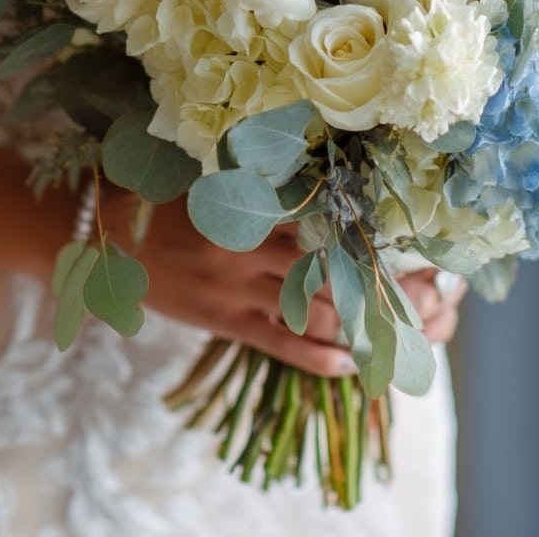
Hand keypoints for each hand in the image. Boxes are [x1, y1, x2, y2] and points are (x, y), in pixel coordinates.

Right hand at [125, 198, 467, 376]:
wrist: (104, 232)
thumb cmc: (167, 194)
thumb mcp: (220, 176)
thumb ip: (272, 182)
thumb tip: (330, 179)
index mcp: (255, 205)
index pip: (330, 222)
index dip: (378, 236)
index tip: (419, 241)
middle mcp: (252, 248)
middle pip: (334, 270)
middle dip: (387, 286)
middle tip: (434, 295)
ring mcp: (237, 289)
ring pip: (313, 311)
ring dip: (363, 324)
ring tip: (407, 333)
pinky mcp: (222, 321)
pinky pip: (277, 343)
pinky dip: (315, 355)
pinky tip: (350, 363)